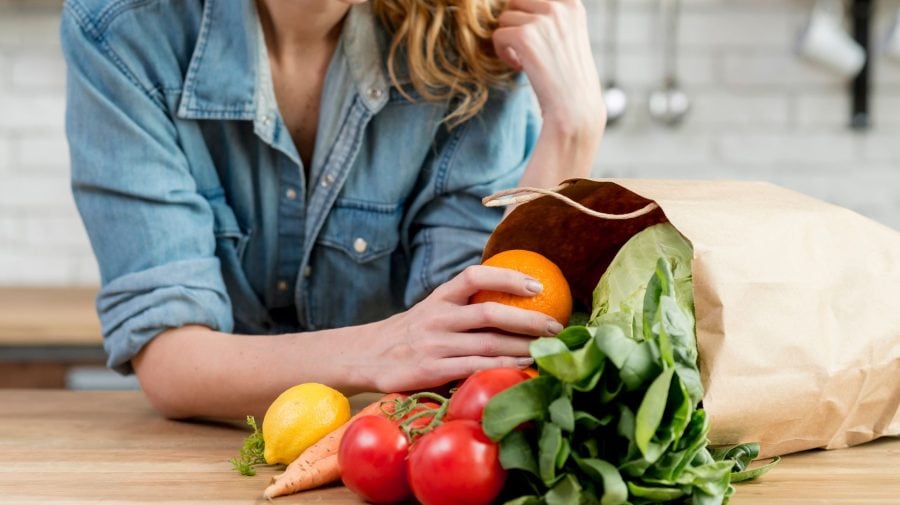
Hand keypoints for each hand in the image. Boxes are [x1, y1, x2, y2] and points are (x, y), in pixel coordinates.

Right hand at [360, 265, 562, 392]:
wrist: (365, 356)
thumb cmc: (411, 333)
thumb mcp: (432, 309)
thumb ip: (464, 304)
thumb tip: (515, 297)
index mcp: (439, 297)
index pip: (475, 276)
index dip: (507, 277)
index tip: (537, 285)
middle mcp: (437, 317)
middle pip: (489, 313)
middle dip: (528, 319)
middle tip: (555, 326)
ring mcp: (433, 345)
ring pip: (487, 344)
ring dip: (522, 347)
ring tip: (548, 349)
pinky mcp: (430, 371)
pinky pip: (473, 369)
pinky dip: (501, 368)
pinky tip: (522, 368)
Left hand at [493, 0, 604, 135]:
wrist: (575, 108)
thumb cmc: (569, 78)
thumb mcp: (568, 36)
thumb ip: (550, 18)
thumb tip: (514, 6)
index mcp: (572, 4)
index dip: (527, 17)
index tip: (535, 40)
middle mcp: (559, 6)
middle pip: (515, 1)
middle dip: (515, 24)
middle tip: (525, 49)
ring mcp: (543, 20)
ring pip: (504, 18)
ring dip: (508, 40)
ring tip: (524, 60)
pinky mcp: (525, 36)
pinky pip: (498, 35)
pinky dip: (502, 53)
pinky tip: (518, 66)